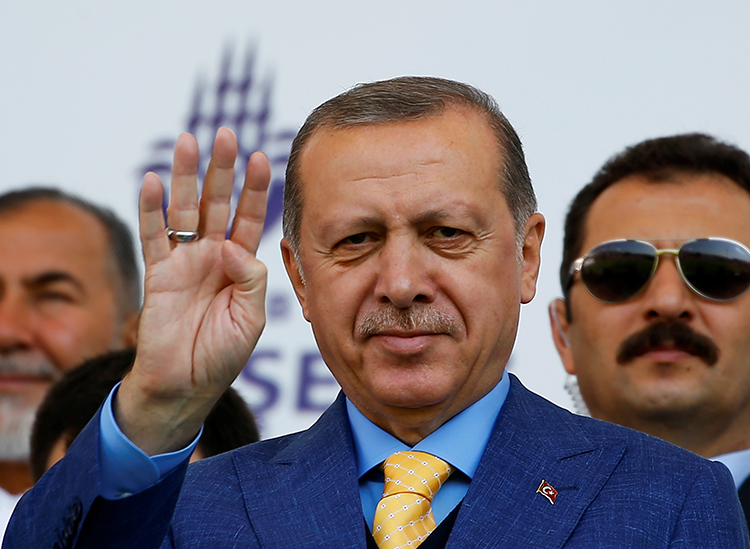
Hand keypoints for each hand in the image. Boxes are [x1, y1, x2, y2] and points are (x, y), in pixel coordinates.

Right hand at [116, 128, 269, 454]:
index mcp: (241, 266)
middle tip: (225, 134)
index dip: (256, 190)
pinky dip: (150, 209)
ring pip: (184, 210)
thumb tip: (231, 247)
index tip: (263, 158)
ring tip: (186, 141)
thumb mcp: (251, 318)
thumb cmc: (223, 355)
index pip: (250, 218)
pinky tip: (151, 180)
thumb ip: (250, 280)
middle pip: (217, 203)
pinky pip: (153, 236)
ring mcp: (184, 262)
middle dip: (222, 169)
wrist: (185, 385)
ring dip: (184, 176)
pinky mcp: (158, 274)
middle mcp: (212, 256)